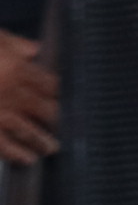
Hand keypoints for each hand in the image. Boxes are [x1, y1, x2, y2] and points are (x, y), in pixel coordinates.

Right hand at [0, 30, 55, 164]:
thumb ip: (14, 45)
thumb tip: (35, 50)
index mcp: (16, 69)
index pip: (48, 84)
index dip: (58, 93)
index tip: (63, 100)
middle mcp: (11, 92)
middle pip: (44, 109)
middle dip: (55, 119)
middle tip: (63, 127)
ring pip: (26, 130)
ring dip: (41, 141)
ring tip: (51, 148)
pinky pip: (2, 145)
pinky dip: (15, 154)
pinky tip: (25, 159)